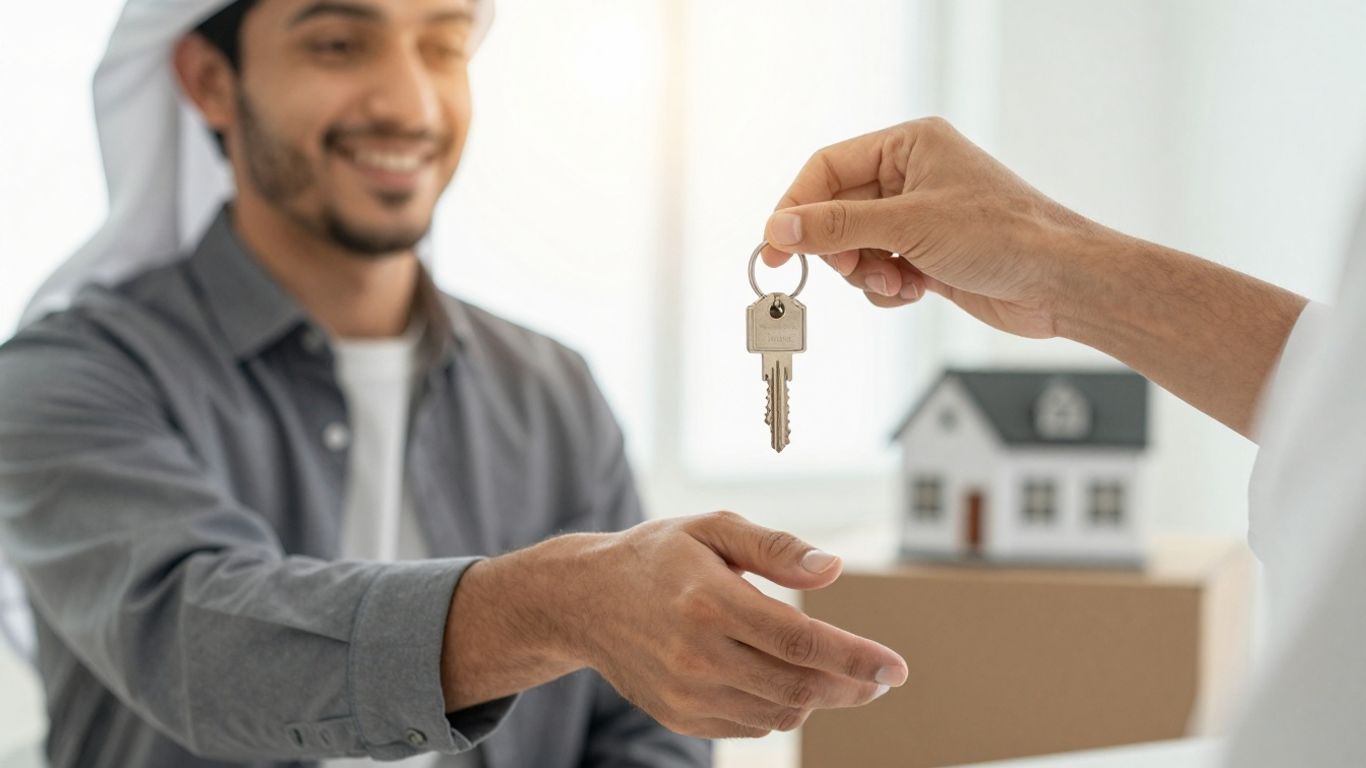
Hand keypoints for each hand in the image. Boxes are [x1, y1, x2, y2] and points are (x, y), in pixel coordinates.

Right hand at [561, 511, 906, 738]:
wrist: (582, 601)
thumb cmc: (658, 555)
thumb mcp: (713, 528)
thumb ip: (776, 548)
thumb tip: (832, 571)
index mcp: (709, 602)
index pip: (800, 641)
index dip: (856, 658)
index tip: (896, 668)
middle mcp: (697, 655)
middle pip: (798, 686)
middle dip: (851, 686)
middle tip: (880, 677)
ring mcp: (686, 693)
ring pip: (779, 712)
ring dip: (818, 698)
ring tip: (836, 676)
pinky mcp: (679, 716)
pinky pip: (751, 725)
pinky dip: (780, 707)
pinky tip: (786, 682)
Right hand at [758, 117, 1305, 435]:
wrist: (1059, 283)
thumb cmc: (1003, 235)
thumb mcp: (907, 226)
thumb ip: (836, 227)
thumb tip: (779, 229)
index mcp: (909, 144)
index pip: (826, 168)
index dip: (795, 208)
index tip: (774, 247)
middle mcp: (912, 175)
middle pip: (836, 211)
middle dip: (838, 248)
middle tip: (847, 270)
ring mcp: (920, 217)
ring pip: (856, 247)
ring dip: (866, 273)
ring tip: (897, 281)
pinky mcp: (928, 254)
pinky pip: (880, 270)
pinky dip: (888, 287)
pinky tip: (914, 290)